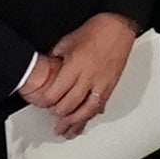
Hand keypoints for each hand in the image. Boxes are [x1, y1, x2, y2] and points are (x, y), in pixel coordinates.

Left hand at [23, 14, 137, 136]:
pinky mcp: (110, 87)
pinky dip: (89, 117)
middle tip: (51, 115)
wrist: (118, 28)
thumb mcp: (67, 42)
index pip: (56, 93)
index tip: (41, 103)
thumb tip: (47, 69)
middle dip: (58, 114)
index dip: (46, 102)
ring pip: (86, 111)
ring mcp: (101, 84)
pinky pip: (99, 107)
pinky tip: (83, 123)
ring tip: (65, 130)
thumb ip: (56, 58)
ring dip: (74, 122)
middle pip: (70, 105)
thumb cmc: (95, 31)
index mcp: (75, 65)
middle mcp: (89, 77)